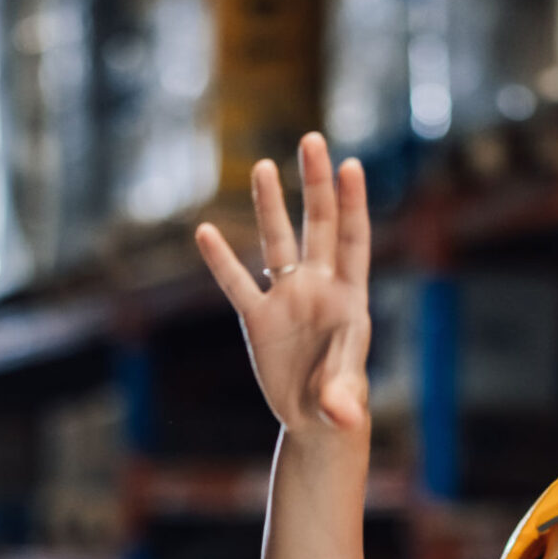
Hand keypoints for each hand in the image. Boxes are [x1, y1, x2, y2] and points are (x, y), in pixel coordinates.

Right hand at [193, 134, 370, 437]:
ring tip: (263, 166)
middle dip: (315, 185)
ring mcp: (287, 298)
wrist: (316, 418)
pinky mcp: (257, 318)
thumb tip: (344, 416)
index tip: (350, 166)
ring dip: (270, 206)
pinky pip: (236, 285)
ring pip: (276, 243)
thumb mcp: (343, 400)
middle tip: (312, 140)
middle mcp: (318, 287)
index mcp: (349, 297)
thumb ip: (344, 398)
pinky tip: (204, 231)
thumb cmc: (340, 400)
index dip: (353, 205)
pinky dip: (220, 262)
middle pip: (317, 226)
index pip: (352, 240)